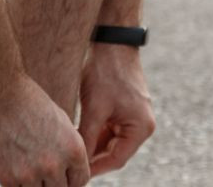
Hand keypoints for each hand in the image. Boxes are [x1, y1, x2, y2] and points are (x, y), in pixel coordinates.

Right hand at [0, 72, 90, 186]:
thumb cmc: (28, 100)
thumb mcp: (59, 120)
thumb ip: (67, 148)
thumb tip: (68, 169)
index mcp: (73, 148)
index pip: (80, 180)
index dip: (71, 178)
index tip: (64, 175)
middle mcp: (54, 165)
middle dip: (54, 182)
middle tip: (43, 170)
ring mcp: (30, 174)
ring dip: (34, 184)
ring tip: (27, 166)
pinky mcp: (7, 178)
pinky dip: (16, 183)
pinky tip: (12, 167)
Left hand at [77, 44, 155, 177]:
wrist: (113, 40)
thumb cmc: (106, 72)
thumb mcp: (94, 108)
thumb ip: (87, 139)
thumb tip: (78, 163)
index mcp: (141, 128)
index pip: (116, 160)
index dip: (93, 168)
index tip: (74, 172)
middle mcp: (142, 124)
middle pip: (114, 152)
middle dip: (92, 156)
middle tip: (69, 162)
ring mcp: (135, 115)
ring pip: (110, 141)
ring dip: (92, 143)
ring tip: (70, 147)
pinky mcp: (126, 107)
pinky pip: (110, 127)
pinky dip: (95, 130)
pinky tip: (77, 131)